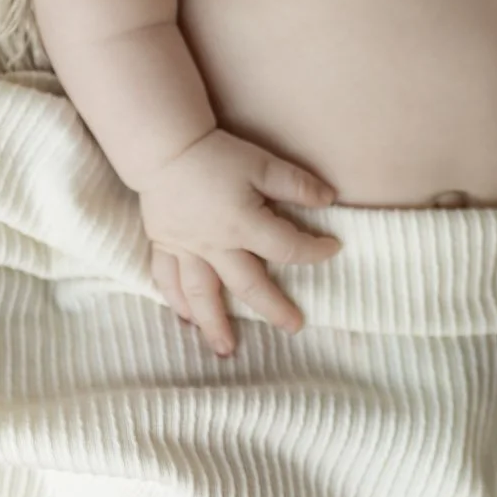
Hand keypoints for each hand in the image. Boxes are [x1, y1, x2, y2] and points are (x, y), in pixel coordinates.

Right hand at [139, 128, 341, 356]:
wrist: (164, 147)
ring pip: (202, 294)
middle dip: (273, 308)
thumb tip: (329, 199)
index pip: (287, 248)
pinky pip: (168, 279)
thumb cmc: (215, 154)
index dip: (314, 251)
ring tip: (226, 349)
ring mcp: (186, 248)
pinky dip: (176, 301)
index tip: (332, 249)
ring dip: (214, 324)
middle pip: (248, 285)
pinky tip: (185, 318)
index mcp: (243, 225)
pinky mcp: (164, 244)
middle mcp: (215, 245)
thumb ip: (296, 184)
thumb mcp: (262, 163)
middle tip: (294, 327)